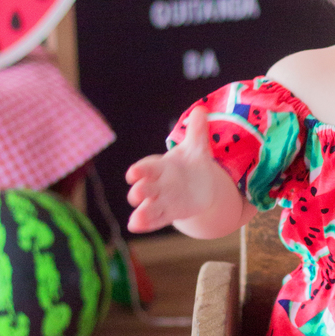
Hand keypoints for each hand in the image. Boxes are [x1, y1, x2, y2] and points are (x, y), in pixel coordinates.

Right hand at [125, 107, 223, 232]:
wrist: (201, 185)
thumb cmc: (192, 163)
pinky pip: (155, 220)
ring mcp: (161, 201)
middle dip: (140, 191)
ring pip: (148, 207)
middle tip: (136, 194)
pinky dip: (146, 223)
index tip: (133, 173)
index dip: (140, 170)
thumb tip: (201, 109)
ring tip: (135, 219)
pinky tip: (136, 226)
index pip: (148, 168)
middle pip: (145, 188)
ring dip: (142, 213)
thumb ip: (197, 131)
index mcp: (161, 167)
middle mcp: (157, 185)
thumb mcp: (197, 148)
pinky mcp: (168, 214)